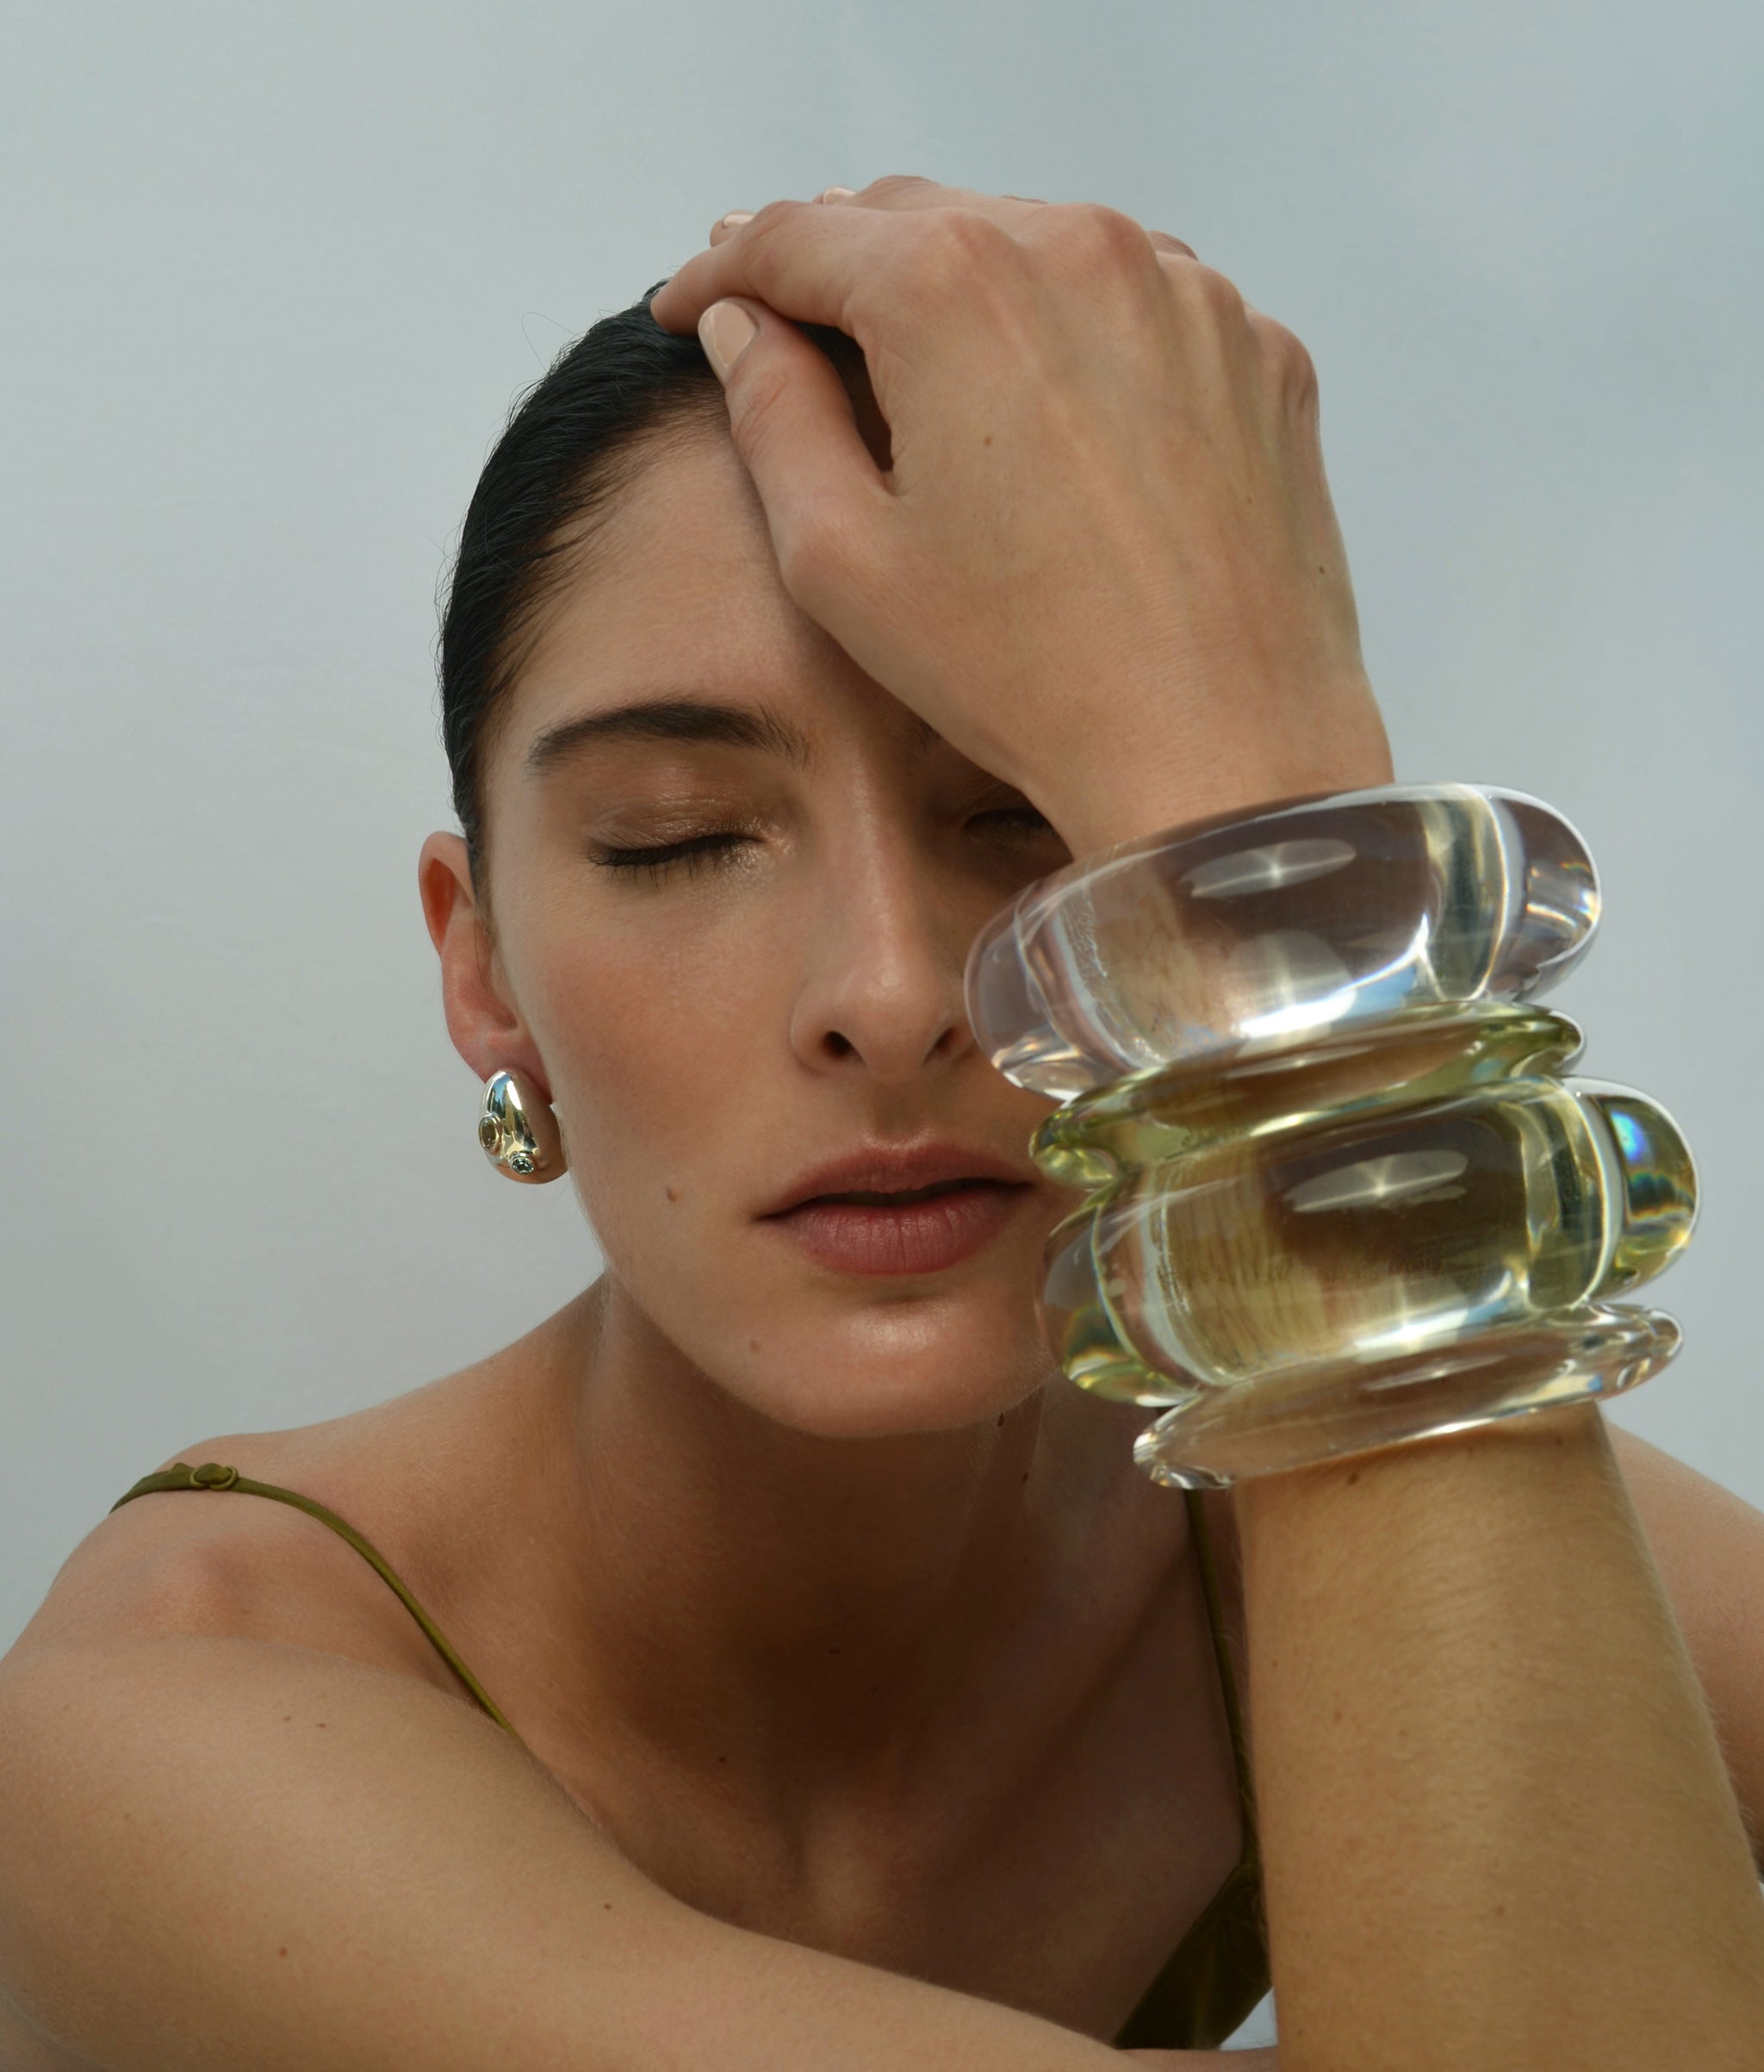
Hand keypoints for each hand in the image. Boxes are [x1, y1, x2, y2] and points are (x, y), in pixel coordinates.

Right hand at [650, 176, 1392, 854]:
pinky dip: (1071, 328)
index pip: (802, 237)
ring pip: (1034, 245)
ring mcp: (1186, 293)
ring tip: (910, 355)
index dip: (725, 270)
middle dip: (837, 264)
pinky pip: (1137, 301)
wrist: (1223, 751)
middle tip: (780, 316)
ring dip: (960, 287)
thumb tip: (743, 328)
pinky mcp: (1255, 349)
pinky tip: (1045, 403)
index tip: (688, 305)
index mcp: (956, 289)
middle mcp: (1080, 250)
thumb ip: (771, 415)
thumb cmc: (1028, 676)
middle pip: (920, 219)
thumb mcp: (842, 559)